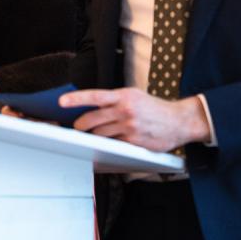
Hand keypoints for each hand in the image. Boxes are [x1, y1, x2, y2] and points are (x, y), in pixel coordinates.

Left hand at [62, 88, 210, 151]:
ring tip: (93, 135)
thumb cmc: (154, 108)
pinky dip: (110, 143)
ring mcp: (129, 126)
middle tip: (77, 127)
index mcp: (124, 95)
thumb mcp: (135, 96)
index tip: (62, 101)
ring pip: (100, 133)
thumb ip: (115, 100)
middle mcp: (125, 110)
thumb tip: (93, 106)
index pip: (95, 96)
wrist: (178, 121)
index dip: (76, 99)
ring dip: (93, 136)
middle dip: (80, 125)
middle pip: (93, 119)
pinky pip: (114, 144)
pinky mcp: (133, 141)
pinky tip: (112, 142)